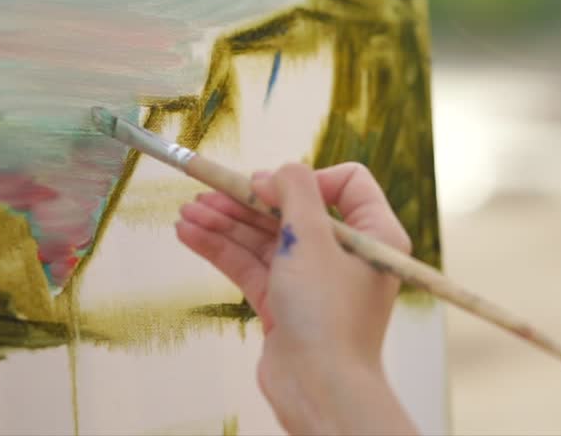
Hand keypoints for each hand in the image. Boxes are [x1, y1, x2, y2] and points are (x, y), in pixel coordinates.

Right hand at [175, 162, 417, 434]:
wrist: (319, 390)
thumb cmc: (328, 315)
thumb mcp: (313, 239)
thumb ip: (296, 193)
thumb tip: (280, 171)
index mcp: (374, 235)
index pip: (346, 184)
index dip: (304, 180)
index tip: (268, 188)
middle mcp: (346, 255)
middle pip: (294, 210)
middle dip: (248, 200)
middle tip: (207, 190)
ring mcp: (314, 281)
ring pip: (266, 238)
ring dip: (226, 223)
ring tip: (186, 212)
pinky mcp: (286, 304)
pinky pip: (252, 266)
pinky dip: (222, 249)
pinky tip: (190, 234)